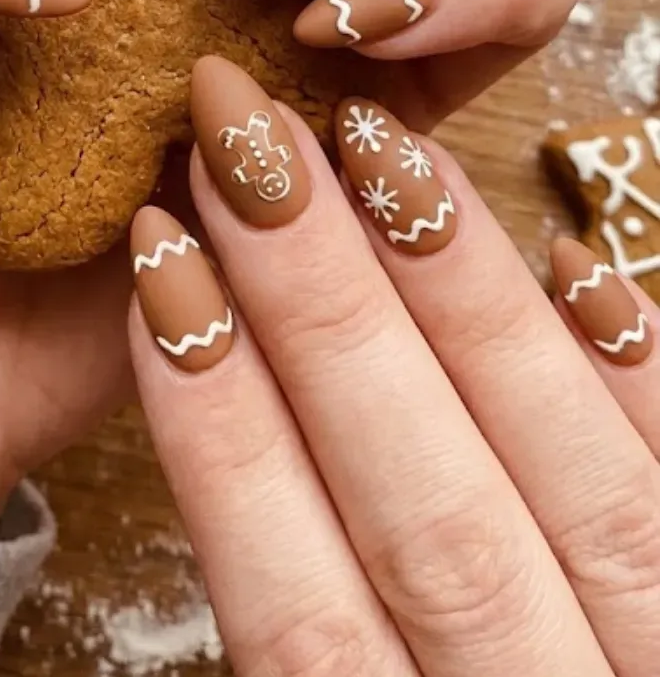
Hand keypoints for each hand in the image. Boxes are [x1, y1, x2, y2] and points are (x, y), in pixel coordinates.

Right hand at [131, 59, 659, 675]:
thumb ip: (305, 646)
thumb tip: (226, 426)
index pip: (296, 604)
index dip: (217, 427)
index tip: (157, 266)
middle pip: (421, 510)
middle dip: (319, 311)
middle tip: (245, 141)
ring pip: (563, 482)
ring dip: (457, 304)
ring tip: (369, 148)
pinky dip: (643, 378)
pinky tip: (580, 263)